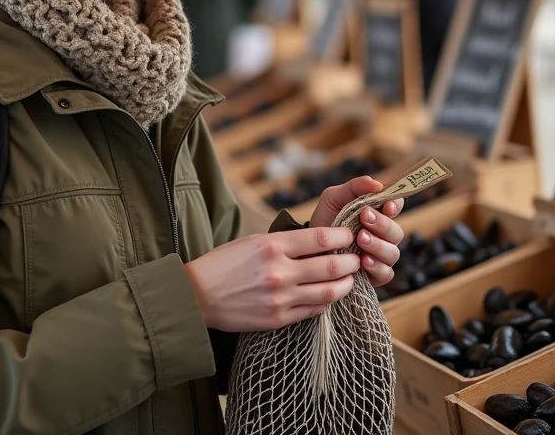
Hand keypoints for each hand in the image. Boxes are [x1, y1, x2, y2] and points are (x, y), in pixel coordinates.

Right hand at [185, 227, 358, 331]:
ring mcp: (280, 298)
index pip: (321, 238)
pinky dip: (326, 301)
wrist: (197, 297)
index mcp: (272, 246)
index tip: (350, 235)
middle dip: (352, 262)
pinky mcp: (278, 319)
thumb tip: (318, 241)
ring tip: (349, 278)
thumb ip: (285, 241)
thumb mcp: (253, 241)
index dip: (343, 236)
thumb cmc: (223, 264)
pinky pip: (314, 310)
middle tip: (357, 258)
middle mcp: (279, 272)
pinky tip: (328, 295)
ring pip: (329, 292)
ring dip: (346, 284)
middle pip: (332, 266)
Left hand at [310, 176, 404, 287]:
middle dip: (382, 224)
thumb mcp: (333, 198)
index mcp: (377, 214)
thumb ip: (354, 187)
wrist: (307, 250)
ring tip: (360, 239)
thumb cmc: (324, 221)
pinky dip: (377, 267)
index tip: (386, 206)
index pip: (396, 207)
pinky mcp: (374, 275)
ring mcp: (380, 256)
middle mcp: (382, 236)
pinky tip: (363, 261)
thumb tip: (377, 184)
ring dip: (378, 245)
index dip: (396, 205)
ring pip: (393, 252)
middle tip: (364, 218)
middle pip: (396, 231)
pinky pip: (386, 273)